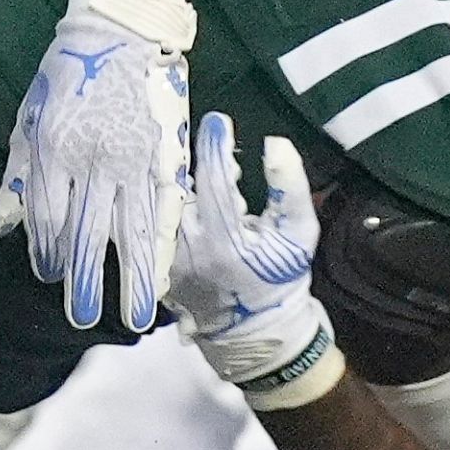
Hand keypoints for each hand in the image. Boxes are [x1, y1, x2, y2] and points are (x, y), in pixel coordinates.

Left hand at [0, 0, 194, 330]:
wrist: (123, 29)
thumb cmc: (70, 71)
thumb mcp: (30, 117)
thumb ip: (19, 176)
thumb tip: (3, 226)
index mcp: (54, 151)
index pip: (48, 217)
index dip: (47, 252)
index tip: (49, 275)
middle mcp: (92, 162)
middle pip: (86, 234)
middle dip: (84, 281)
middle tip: (85, 319)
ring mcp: (132, 161)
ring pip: (129, 232)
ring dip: (130, 279)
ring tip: (132, 317)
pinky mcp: (164, 156)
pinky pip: (163, 211)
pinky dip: (163, 247)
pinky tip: (163, 274)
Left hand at [167, 112, 343, 410]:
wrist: (255, 328)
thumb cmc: (281, 275)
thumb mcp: (298, 232)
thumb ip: (290, 187)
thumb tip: (275, 144)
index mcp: (226, 239)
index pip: (214, 179)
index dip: (216, 145)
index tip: (219, 121)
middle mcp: (189, 249)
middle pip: (176, 187)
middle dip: (183, 157)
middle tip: (187, 132)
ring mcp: (168, 259)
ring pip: (159, 203)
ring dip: (167, 176)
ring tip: (175, 154)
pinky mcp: (156, 266)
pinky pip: (151, 224)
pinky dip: (157, 201)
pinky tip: (164, 183)